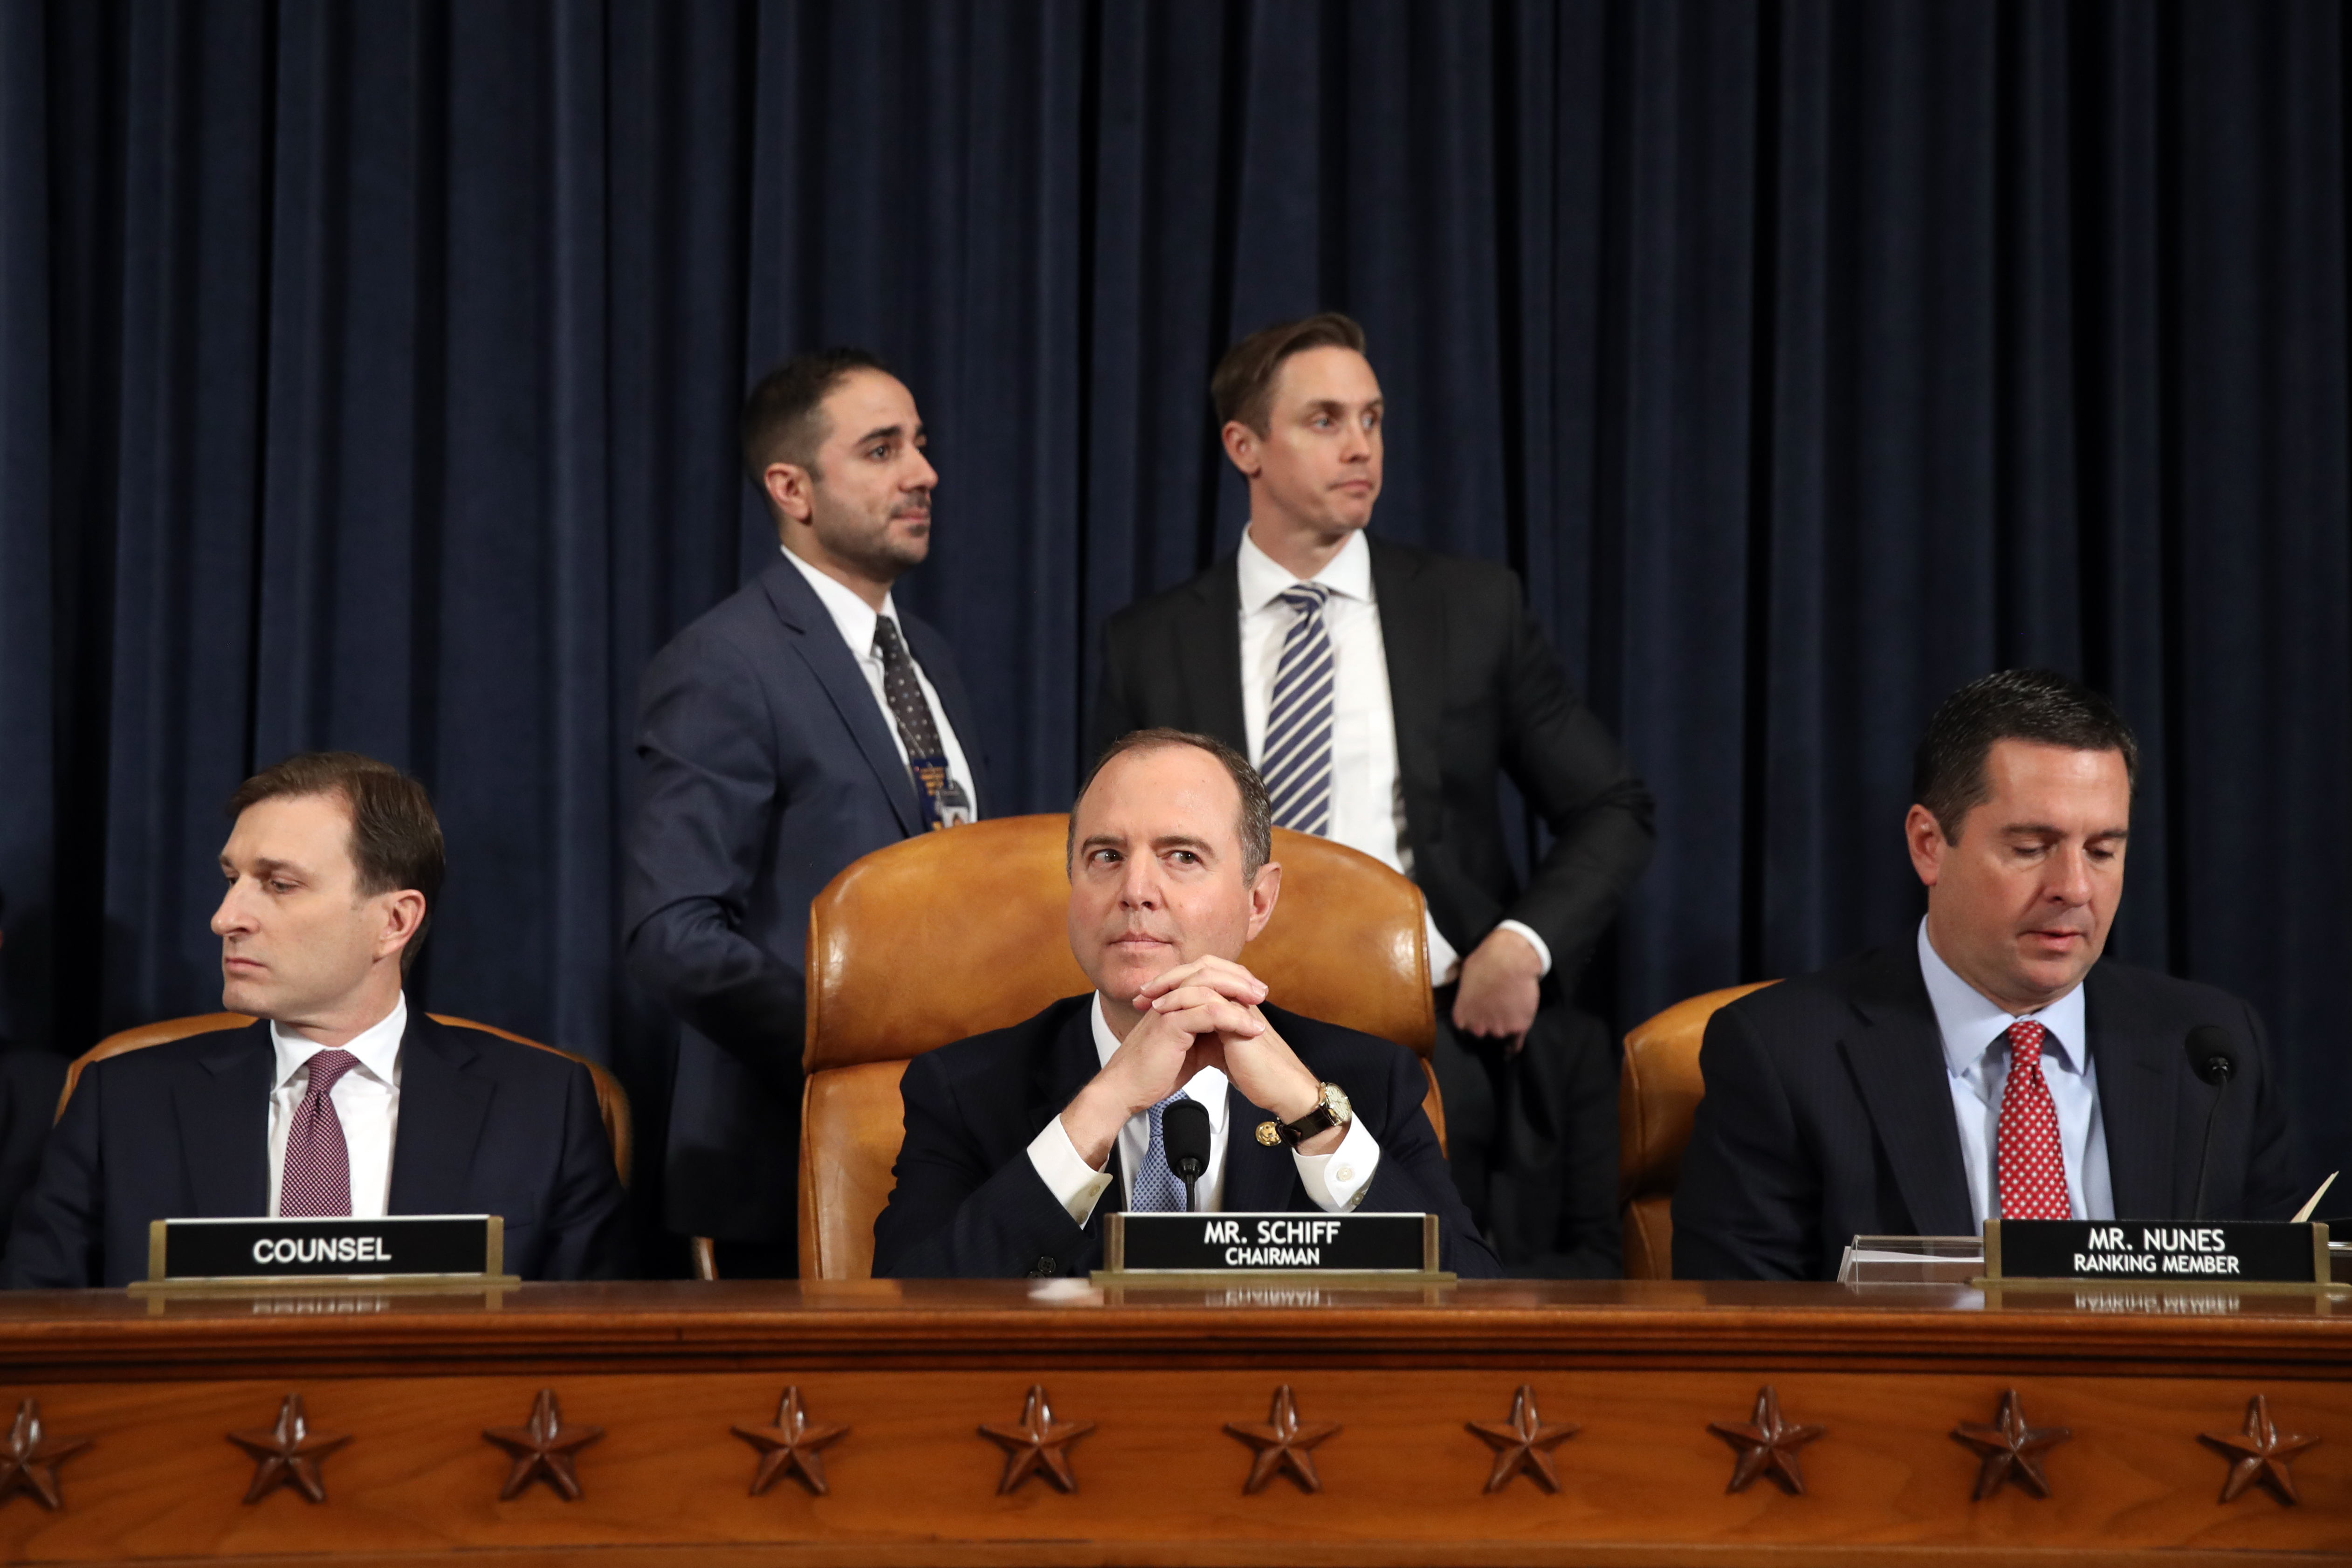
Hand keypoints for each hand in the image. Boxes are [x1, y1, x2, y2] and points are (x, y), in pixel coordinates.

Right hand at [1059, 958, 1272, 1167]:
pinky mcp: (1170, 1025)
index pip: (1206, 975)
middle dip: (1239, 979)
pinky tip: (1251, 1029)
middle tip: (1262, 991)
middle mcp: (1170, 999)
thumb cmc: (1153, 1071)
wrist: (1126, 1090)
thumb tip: (1231, 1032)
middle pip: (1209, 972)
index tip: (1256, 991)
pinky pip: (1209, 1013)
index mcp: (1173, 1000)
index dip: (1233, 978)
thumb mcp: (1189, 1050)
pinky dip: (1234, 1020)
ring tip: (1260, 1005)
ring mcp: (1169, 1009)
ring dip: (1240, 995)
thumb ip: (1207, 1035)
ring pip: (1210, 989)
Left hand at [1141, 958, 1335, 1154]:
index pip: (1203, 977)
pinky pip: (1207, 999)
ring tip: (1148, 997)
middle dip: (1170, 976)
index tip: (1149, 997)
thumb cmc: (1257, 1073)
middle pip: (1203, 968)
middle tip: (1144, 990)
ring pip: (1204, 977)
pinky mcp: (1240, 1018)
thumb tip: (1187, 1036)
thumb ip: (1210, 1036)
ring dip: (1171, 985)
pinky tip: (1163, 1012)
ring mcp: (1240, 1005)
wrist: (1282, 1089)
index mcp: (1235, 1001)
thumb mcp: (1225, 1051)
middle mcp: (1239, 998)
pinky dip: (1181, 1002)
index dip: (1175, 983)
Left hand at [1451, 927, 1542, 1056]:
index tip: (1479, 1020)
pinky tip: (1511, 1051)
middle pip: (1483, 1034)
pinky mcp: (1518, 1027)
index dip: (1473, 1024)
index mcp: (1461, 1017)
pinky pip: (1516, 1043)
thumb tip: (1467, 997)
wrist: (1510, 959)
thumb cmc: (1485, 962)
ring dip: (1504, 1027)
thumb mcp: (1464, 979)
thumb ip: (1465, 997)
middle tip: (1496, 1010)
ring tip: (1509, 1010)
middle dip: (1488, 1025)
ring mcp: (1498, 1029)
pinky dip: (1514, 1047)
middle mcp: (1477, 1028)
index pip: (1465, 1031)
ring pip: (1501, 1034)